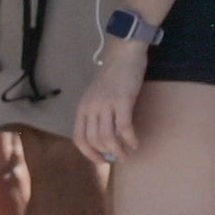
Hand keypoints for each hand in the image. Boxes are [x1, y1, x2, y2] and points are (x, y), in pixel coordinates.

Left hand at [74, 48, 145, 167]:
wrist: (124, 55)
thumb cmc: (112, 76)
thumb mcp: (97, 96)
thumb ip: (96, 114)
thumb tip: (105, 139)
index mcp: (82, 108)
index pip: (79, 138)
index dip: (89, 154)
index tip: (101, 159)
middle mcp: (91, 107)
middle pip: (94, 140)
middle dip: (106, 154)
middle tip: (118, 157)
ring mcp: (105, 104)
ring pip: (107, 137)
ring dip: (118, 150)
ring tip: (127, 154)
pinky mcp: (122, 101)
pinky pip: (124, 127)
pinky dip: (130, 139)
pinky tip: (135, 143)